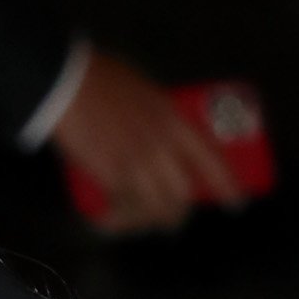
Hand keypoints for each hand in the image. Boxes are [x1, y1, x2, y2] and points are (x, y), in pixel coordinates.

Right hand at [48, 51, 243, 234]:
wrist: (63, 84)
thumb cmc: (99, 75)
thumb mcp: (144, 89)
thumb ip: (156, 113)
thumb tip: (157, 130)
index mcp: (174, 122)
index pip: (211, 160)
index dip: (226, 184)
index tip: (235, 203)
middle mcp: (161, 148)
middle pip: (181, 194)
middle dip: (178, 213)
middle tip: (172, 218)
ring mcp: (134, 163)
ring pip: (153, 207)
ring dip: (148, 220)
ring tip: (141, 223)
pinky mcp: (107, 174)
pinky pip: (121, 205)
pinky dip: (116, 217)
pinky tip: (108, 218)